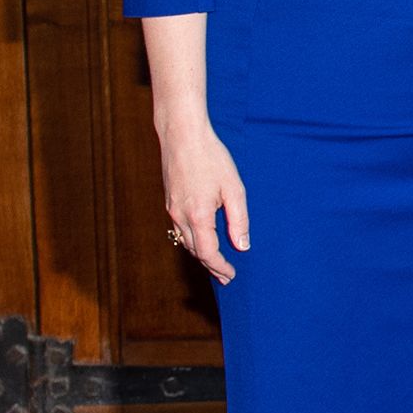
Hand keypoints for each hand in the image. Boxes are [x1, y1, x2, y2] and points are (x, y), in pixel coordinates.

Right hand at [157, 114, 249, 283]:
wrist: (182, 135)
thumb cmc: (211, 158)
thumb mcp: (234, 188)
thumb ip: (238, 220)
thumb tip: (242, 245)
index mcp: (198, 216)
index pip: (208, 253)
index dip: (220, 267)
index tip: (231, 276)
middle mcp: (180, 216)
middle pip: (194, 251)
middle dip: (210, 265)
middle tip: (225, 277)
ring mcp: (172, 208)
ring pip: (185, 241)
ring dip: (200, 254)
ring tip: (215, 262)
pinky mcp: (170, 200)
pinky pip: (179, 229)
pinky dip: (191, 240)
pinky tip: (201, 238)